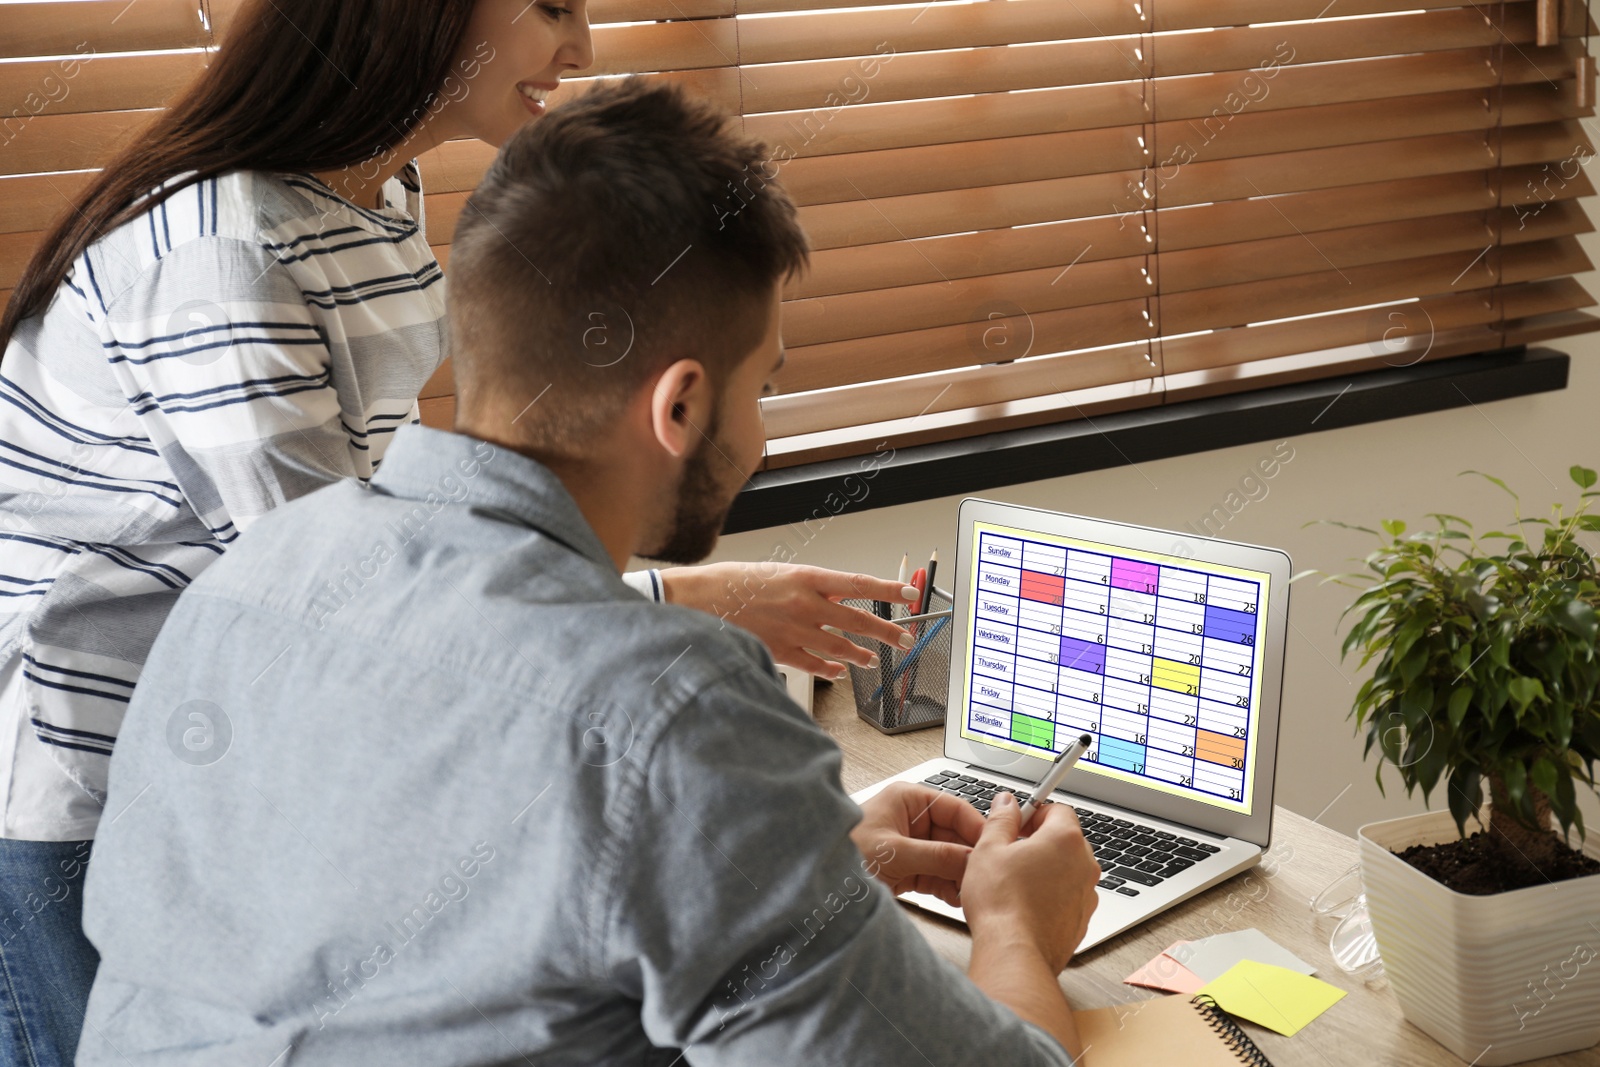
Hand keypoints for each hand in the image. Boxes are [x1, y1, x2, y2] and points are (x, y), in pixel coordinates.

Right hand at [659, 562, 919, 677]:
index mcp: (805, 577)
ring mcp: (793, 631)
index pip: (858, 583)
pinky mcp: (780, 652)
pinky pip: (815, 665)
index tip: (910, 593)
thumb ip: (808, 587)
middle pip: (857, 620)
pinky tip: (838, 672)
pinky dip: (830, 670)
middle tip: (904, 639)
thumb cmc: (732, 582)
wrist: (695, 601)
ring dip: (860, 655)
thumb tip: (836, 597)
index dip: (888, 590)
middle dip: (886, 631)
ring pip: (840, 647)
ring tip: (872, 661)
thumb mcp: (777, 573)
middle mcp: (804, 604)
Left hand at [852, 782, 985, 905]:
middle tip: (985, 875)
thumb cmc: (842, 851)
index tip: (993, 846)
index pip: (955, 807)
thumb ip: (935, 855)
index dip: (976, 827)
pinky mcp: (909, 869)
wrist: (818, 882)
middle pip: (955, 835)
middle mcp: (912, 820)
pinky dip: (949, 887)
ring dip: (961, 875)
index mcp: (908, 800)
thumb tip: (970, 858)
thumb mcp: (894, 851)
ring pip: (950, 858)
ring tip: (974, 890)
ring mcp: (912, 846)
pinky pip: (939, 875)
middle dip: (969, 857)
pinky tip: (958, 898)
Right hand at [960, 792, 1098, 973]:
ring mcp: (1087, 895)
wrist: (1015, 953)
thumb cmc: (1002, 904)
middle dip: (1039, 841)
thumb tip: (1006, 803)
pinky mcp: (1081, 921)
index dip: (1034, 812)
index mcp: (1065, 840)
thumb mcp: (988, 849)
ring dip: (1046, 870)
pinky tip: (1025, 905)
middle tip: (1010, 851)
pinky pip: (1068, 898)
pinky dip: (1051, 897)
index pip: (1058, 809)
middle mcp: (1084, 865)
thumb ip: (1001, 819)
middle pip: (1065, 840)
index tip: (1017, 821)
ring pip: (1067, 870)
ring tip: (1014, 882)